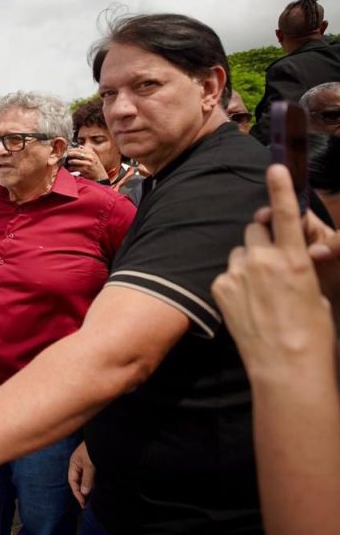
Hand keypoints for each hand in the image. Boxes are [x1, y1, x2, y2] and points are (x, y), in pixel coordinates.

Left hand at [65, 147, 105, 181]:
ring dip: (68, 163)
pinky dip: (70, 168)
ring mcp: (87, 163)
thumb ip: (86, 151)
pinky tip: (68, 169)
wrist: (100, 176)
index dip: (70, 150)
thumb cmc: (95, 166)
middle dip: (67, 155)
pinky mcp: (85, 170)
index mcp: (90, 152)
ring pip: (73, 161)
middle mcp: (89, 157)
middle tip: (63, 157)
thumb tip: (77, 147)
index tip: (65, 151)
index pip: (77, 149)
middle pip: (75, 153)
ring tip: (65, 163)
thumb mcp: (93, 156)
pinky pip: (74, 168)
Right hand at [68, 441, 94, 507]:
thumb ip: (87, 478)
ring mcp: (86, 466)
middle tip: (86, 505)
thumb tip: (84, 493)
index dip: (77, 492)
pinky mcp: (94, 466)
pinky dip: (92, 485)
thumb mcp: (89, 463)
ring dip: (87, 490)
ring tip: (91, 501)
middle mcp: (79, 465)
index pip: (73, 481)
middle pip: (78, 482)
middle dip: (81, 493)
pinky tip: (96, 491)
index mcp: (74, 464)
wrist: (104, 437)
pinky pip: (91, 478)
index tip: (82, 502)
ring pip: (85, 480)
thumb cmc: (93, 448)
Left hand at [211, 165, 334, 377]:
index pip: (285, 215)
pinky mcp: (220, 287)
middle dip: (261, 241)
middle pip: (254, 232)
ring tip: (260, 294)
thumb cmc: (312, 334)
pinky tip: (247, 306)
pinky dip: (233, 284)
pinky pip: (226, 274)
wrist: (286, 367)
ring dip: (246, 264)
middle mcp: (264, 260)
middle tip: (270, 266)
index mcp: (295, 259)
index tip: (275, 167)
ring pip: (238, 253)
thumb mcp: (314, 293)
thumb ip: (298, 267)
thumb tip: (291, 256)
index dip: (280, 189)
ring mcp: (238, 273)